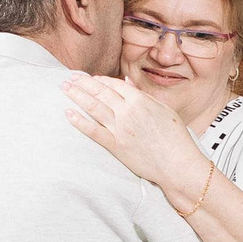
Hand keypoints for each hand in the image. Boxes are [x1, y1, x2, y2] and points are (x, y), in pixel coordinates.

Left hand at [63, 75, 209, 201]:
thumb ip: (142, 95)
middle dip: (82, 83)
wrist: (177, 164)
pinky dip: (79, 121)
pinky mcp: (116, 146)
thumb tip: (126, 81)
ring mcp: (120, 129)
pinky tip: (68, 113)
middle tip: (69, 77)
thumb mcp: (163, 109)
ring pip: (93, 107)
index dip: (99, 80)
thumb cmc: (175, 137)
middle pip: (100, 92)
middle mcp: (127, 112)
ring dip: (76, 95)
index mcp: (140, 100)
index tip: (90, 78)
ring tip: (64, 88)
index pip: (114, 84)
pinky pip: (93, 131)